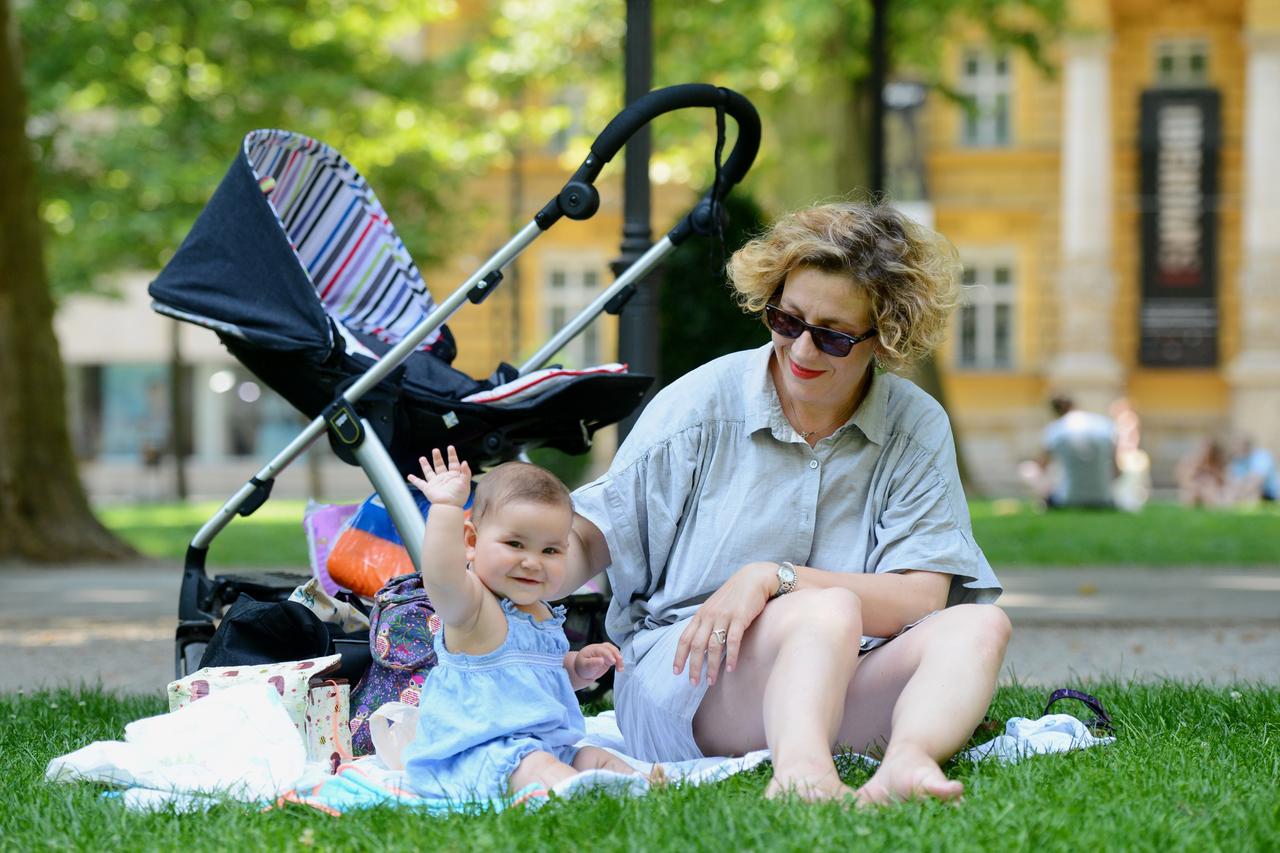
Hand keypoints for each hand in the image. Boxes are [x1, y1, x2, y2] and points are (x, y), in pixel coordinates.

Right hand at [407, 446, 470, 507]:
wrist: (449, 507)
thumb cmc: (458, 497)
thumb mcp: (465, 483)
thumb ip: (466, 472)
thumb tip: (464, 462)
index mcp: (454, 476)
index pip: (453, 463)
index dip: (452, 455)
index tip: (450, 447)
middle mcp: (444, 478)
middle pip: (440, 465)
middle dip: (437, 457)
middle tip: (435, 450)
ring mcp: (436, 483)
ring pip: (429, 472)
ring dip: (425, 465)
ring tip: (422, 458)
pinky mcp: (429, 489)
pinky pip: (420, 483)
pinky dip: (414, 480)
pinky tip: (409, 476)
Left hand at [573, 642, 623, 681]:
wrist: (583, 670)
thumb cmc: (582, 667)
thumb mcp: (584, 666)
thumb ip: (592, 663)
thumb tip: (601, 660)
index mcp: (593, 649)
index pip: (602, 649)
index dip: (608, 655)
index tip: (613, 661)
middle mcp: (600, 648)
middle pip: (610, 648)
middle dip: (616, 655)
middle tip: (619, 663)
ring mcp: (605, 652)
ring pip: (615, 652)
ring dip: (619, 659)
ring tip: (620, 669)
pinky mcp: (609, 657)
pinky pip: (616, 657)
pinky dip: (619, 662)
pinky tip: (620, 669)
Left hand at [673, 562, 777, 685]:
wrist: (754, 578)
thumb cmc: (735, 595)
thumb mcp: (715, 607)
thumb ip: (707, 623)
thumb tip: (700, 644)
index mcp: (701, 614)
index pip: (685, 638)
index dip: (679, 656)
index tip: (677, 672)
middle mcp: (709, 616)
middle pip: (696, 645)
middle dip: (693, 666)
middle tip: (693, 683)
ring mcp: (724, 616)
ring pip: (713, 645)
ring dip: (711, 666)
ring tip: (711, 681)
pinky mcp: (740, 617)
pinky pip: (733, 640)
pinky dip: (731, 656)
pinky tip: (730, 668)